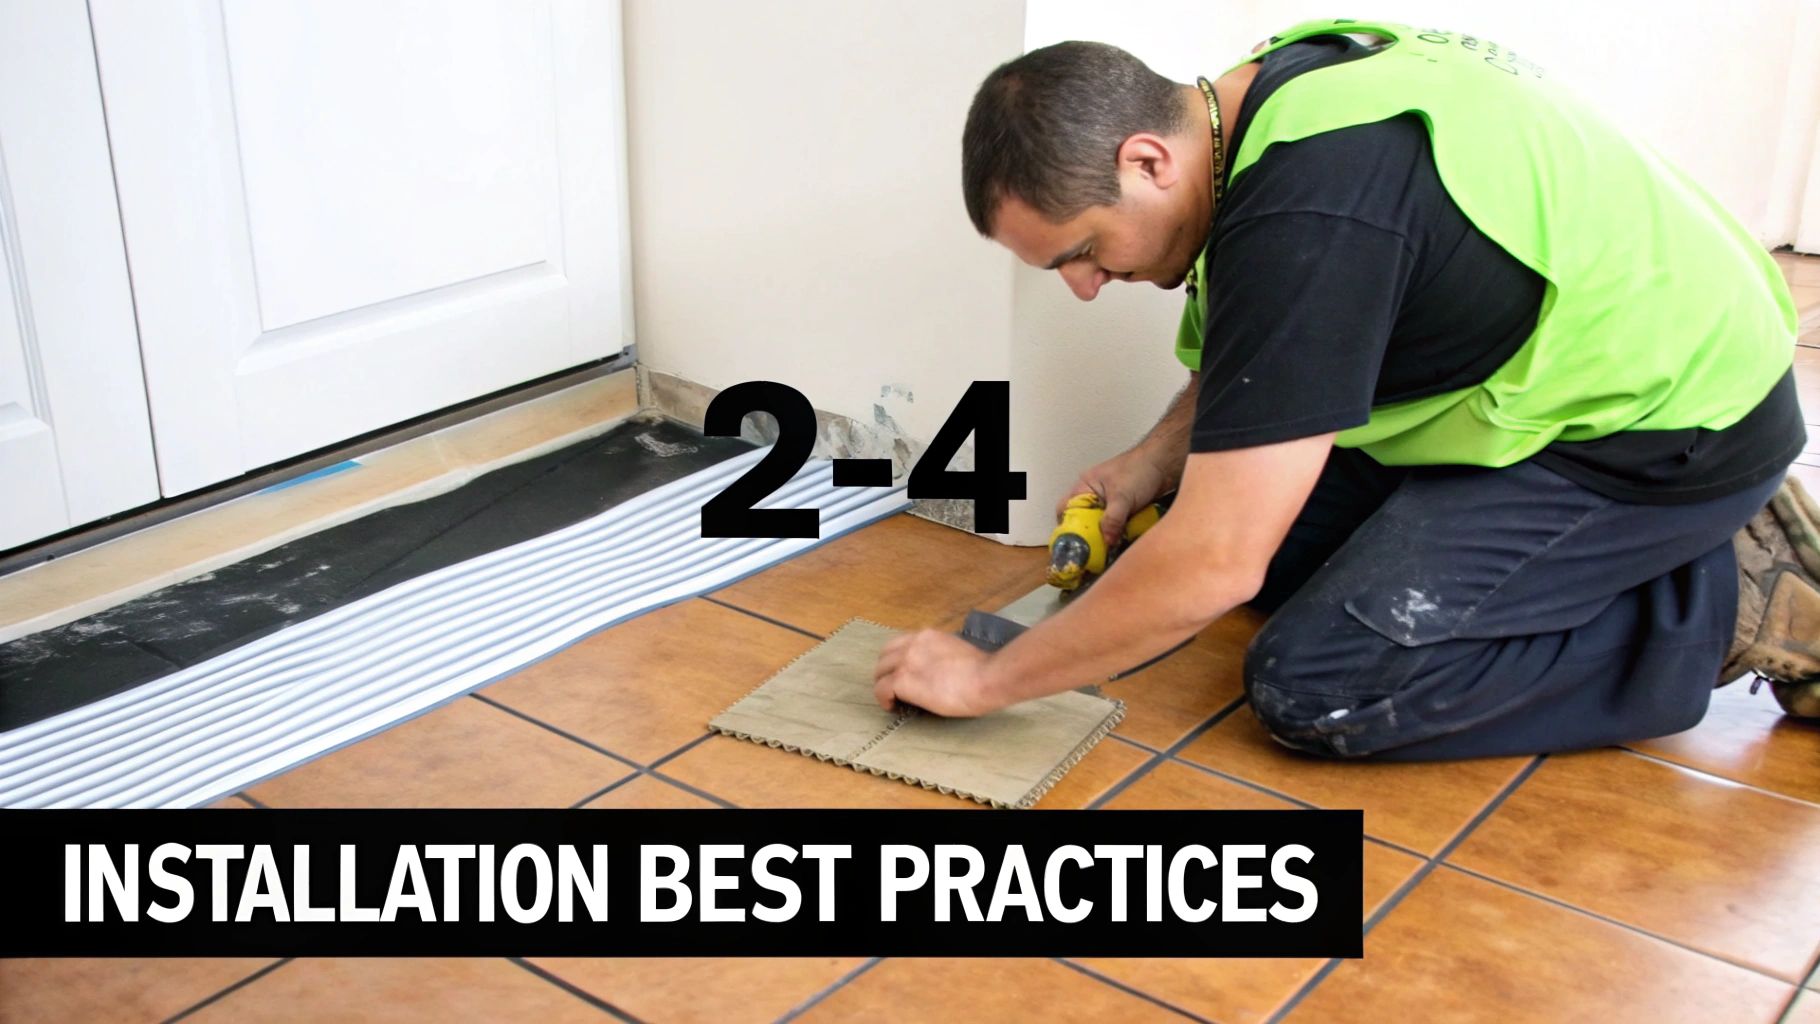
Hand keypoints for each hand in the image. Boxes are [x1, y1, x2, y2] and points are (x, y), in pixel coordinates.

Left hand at [872, 630, 1005, 716]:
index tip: (902, 673)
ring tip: (892, 699)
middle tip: (893, 688)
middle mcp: (913, 644)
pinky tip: (892, 707)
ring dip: (883, 686)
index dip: (897, 660)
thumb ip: (940, 654)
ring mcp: (906, 661)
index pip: (900, 644)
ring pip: (880, 672)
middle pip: (885, 656)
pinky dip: (884, 699)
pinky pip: (881, 689)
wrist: (987, 678)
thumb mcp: (956, 651)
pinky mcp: (903, 680)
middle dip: (886, 672)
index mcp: (927, 636)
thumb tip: (937, 669)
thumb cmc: (982, 670)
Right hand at [1057, 447, 1168, 547]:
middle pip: (1083, 521)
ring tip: (1110, 547)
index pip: (1066, 510)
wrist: (1165, 463)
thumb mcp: (1122, 497)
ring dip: (1105, 535)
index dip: (1068, 527)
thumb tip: (1106, 541)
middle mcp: (1093, 496)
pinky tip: (1123, 540)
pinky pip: (1115, 526)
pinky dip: (1118, 533)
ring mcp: (1108, 504)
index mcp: (1085, 487)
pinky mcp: (1122, 510)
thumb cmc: (1140, 469)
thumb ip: (1112, 520)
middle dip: (1089, 535)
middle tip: (1094, 549)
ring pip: (1100, 526)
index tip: (1075, 543)